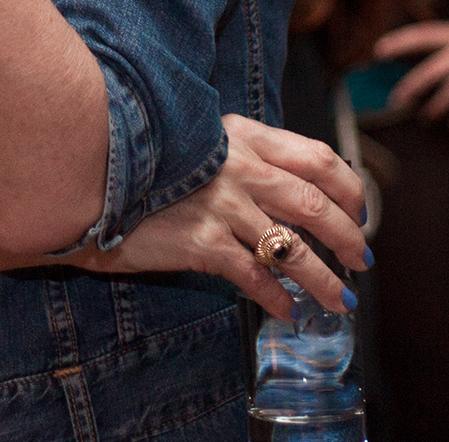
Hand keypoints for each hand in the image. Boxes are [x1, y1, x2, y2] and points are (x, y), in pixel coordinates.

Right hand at [77, 115, 368, 319]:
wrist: (89, 179)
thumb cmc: (146, 163)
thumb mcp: (200, 141)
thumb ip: (243, 154)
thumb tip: (291, 186)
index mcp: (245, 136)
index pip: (319, 158)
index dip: (350, 189)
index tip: (360, 212)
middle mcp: (240, 167)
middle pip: (316, 206)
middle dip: (348, 239)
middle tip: (360, 262)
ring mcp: (222, 205)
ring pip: (294, 249)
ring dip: (324, 281)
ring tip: (340, 302)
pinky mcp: (201, 241)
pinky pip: (255, 277)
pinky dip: (276, 299)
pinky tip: (286, 312)